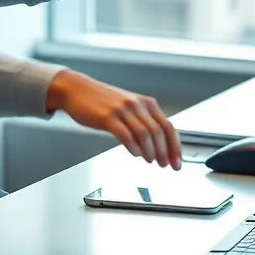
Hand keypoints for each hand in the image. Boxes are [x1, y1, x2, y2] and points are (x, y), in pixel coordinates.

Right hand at [45, 70, 181, 169]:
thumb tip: (157, 144)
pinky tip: (135, 154)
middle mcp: (137, 105)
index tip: (177, 161)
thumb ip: (142, 121)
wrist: (77, 89)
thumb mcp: (128, 107)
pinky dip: (133, 147)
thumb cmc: (101, 100)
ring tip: (150, 161)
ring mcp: (123, 110)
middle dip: (165, 152)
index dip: (175, 147)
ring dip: (150, 151)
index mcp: (146, 103)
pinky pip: (125, 134)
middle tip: (165, 165)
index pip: (168, 126)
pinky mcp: (108, 117)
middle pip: (159, 132)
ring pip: (145, 134)